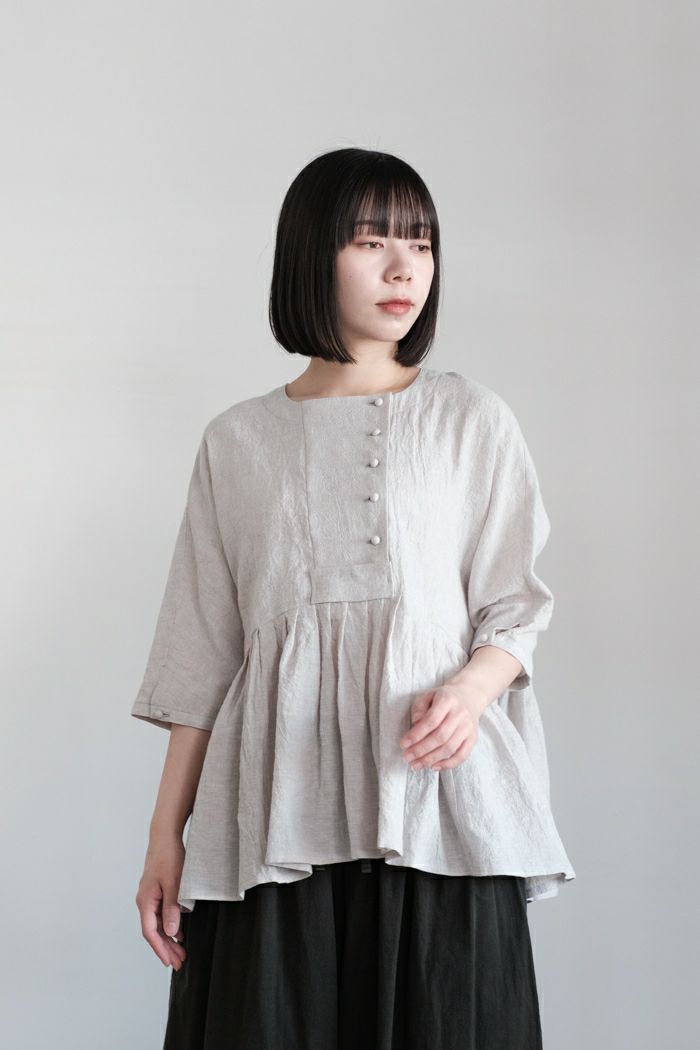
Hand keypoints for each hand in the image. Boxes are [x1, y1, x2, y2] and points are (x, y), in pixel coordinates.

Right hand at [135, 833, 187, 970]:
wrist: (165, 837)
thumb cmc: (169, 857)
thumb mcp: (174, 884)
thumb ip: (172, 908)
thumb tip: (170, 933)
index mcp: (145, 901)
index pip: (150, 932)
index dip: (160, 949)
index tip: (169, 962)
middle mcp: (145, 901)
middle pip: (154, 931)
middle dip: (166, 948)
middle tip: (179, 963)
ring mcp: (150, 897)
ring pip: (158, 924)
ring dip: (169, 939)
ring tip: (181, 953)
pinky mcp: (157, 892)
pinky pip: (161, 915)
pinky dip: (170, 926)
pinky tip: (180, 933)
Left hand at [399, 682, 486, 771]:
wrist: (468, 696)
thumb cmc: (442, 698)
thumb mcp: (427, 696)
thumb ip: (419, 709)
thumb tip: (415, 726)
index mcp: (448, 700)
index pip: (431, 720)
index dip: (416, 734)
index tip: (403, 744)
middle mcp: (460, 713)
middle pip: (440, 736)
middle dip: (421, 750)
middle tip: (407, 757)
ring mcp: (468, 727)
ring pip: (450, 748)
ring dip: (431, 759)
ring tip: (415, 765)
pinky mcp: (473, 738)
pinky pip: (462, 755)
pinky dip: (448, 764)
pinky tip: (433, 767)